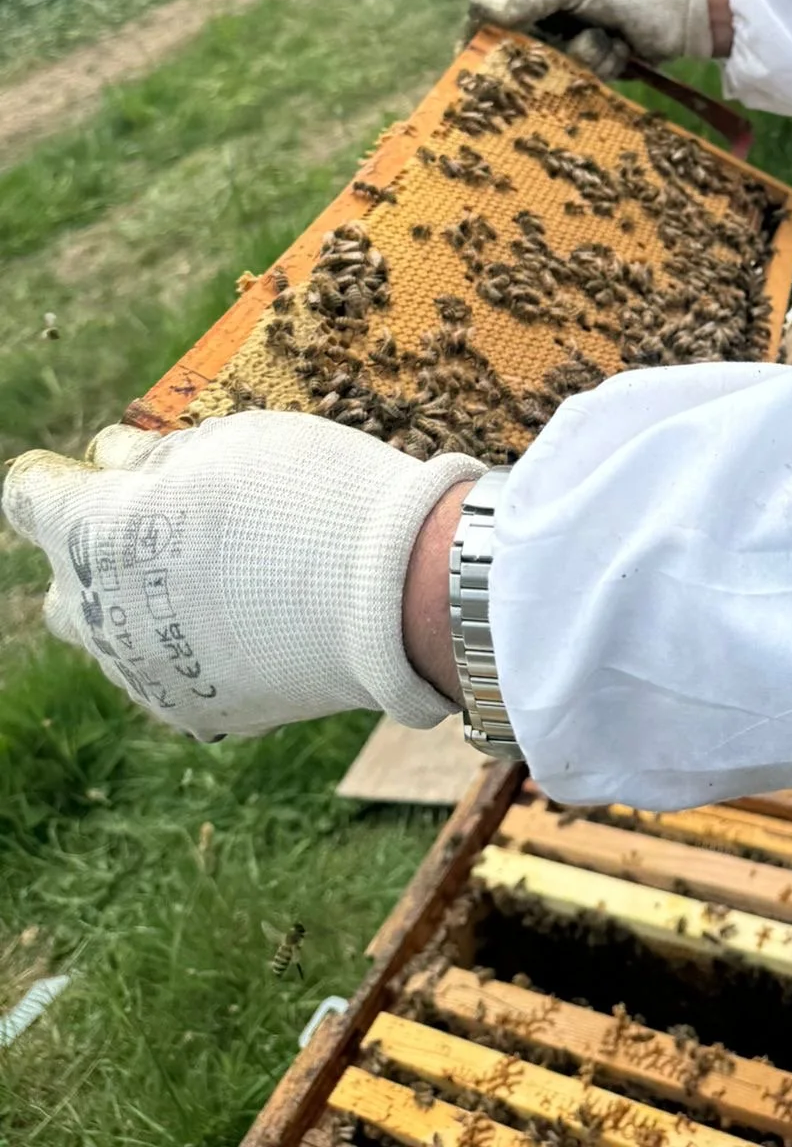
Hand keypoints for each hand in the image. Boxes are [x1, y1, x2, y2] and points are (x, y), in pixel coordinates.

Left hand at [1, 413, 482, 740]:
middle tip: (167, 525)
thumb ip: (158, 457)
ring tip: (215, 579)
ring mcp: (143, 672)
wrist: (392, 592)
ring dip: (142, 605)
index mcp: (96, 530)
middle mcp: (100, 611)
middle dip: (99, 553)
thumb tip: (119, 463)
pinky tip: (250, 620)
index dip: (63, 476)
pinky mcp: (192, 712)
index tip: (100, 468)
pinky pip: (171, 674)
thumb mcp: (228, 443)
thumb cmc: (313, 495)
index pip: (29, 498)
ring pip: (112, 639)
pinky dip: (195, 647)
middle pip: (66, 583)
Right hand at [469, 0, 731, 78]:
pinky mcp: (598, 60)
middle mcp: (552, 9)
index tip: (477, 59)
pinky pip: (583, 77)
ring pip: (553, 69)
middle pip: (520, 48)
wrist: (688, 7)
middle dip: (544, 54)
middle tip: (567, 47)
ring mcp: (575, 36)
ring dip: (583, 58)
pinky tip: (624, 49)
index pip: (490, 10)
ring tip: (608, 39)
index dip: (482, 34)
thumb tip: (476, 9)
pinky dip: (605, 65)